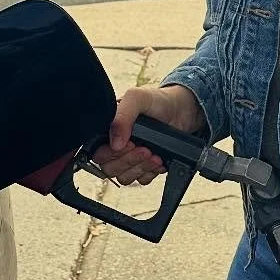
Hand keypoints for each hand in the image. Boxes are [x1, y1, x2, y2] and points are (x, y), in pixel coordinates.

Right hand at [90, 82, 206, 186]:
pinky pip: (141, 180)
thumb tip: (115, 143)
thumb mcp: (137, 98)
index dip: (112, 153)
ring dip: (141, 168)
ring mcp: (129, 158)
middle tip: (146, 149)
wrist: (182, 110)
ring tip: (155, 155)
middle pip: (110, 168)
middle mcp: (115, 145)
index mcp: (108, 130)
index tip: (131, 144)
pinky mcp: (143, 166)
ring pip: (124, 177)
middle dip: (130, 160)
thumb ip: (122, 116)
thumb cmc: (157, 101)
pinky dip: (150, 172)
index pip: (98, 152)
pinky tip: (159, 160)